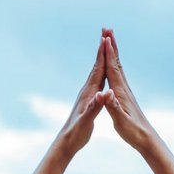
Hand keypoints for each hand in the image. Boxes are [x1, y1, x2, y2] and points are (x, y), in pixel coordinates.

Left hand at [58, 34, 105, 156]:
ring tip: (104, 46)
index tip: (107, 38)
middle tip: (106, 32)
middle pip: (96, 66)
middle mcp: (87, 91)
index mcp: (89, 93)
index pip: (97, 70)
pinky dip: (101, 72)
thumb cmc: (76, 133)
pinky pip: (97, 82)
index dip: (102, 54)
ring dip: (101, 58)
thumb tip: (103, 94)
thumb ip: (95, 107)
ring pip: (96, 72)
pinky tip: (103, 72)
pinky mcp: (88, 100)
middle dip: (102, 49)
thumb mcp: (86, 121)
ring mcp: (87, 95)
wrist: (66, 141)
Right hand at [102, 28, 153, 150]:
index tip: (104, 37)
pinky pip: (118, 76)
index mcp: (120, 93)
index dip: (108, 53)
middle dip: (112, 45)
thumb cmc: (133, 132)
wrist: (146, 139)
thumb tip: (108, 93)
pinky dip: (115, 65)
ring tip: (109, 40)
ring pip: (118, 67)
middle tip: (107, 29)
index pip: (113, 69)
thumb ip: (113, 107)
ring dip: (113, 52)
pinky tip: (114, 65)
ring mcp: (126, 92)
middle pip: (117, 62)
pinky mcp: (126, 97)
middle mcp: (124, 89)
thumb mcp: (121, 122)